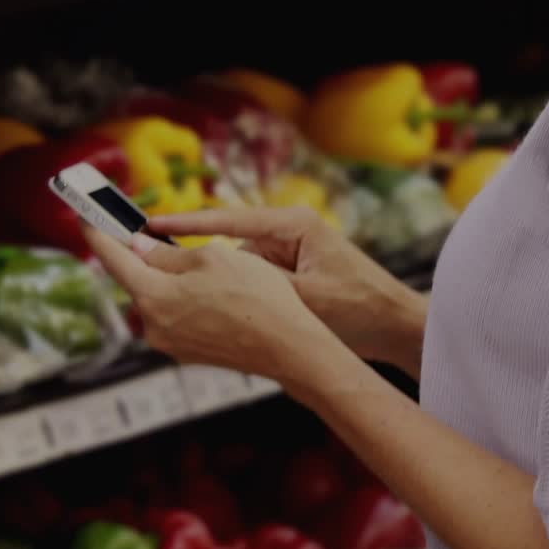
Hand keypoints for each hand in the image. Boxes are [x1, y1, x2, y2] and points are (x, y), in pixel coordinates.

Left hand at [82, 226, 343, 382]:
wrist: (289, 348)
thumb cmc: (256, 296)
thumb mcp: (213, 258)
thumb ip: (167, 254)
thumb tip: (138, 248)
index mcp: (153, 296)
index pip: (112, 257)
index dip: (97, 232)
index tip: (84, 214)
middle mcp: (153, 325)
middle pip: (135, 280)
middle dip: (137, 254)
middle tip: (139, 228)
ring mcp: (169, 344)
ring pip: (156, 298)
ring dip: (163, 278)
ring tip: (188, 260)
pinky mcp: (187, 353)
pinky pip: (174, 316)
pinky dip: (180, 298)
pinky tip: (207, 290)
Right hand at [150, 208, 427, 375]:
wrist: (398, 328)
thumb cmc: (360, 309)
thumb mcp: (303, 296)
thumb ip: (256, 282)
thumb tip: (208, 272)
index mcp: (292, 224)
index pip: (227, 220)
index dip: (186, 223)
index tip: (150, 223)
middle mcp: (288, 233)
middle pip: (228, 244)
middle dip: (199, 262)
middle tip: (159, 272)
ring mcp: (290, 254)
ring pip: (239, 267)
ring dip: (223, 286)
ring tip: (199, 307)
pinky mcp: (294, 274)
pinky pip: (255, 282)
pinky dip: (242, 296)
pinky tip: (226, 317)